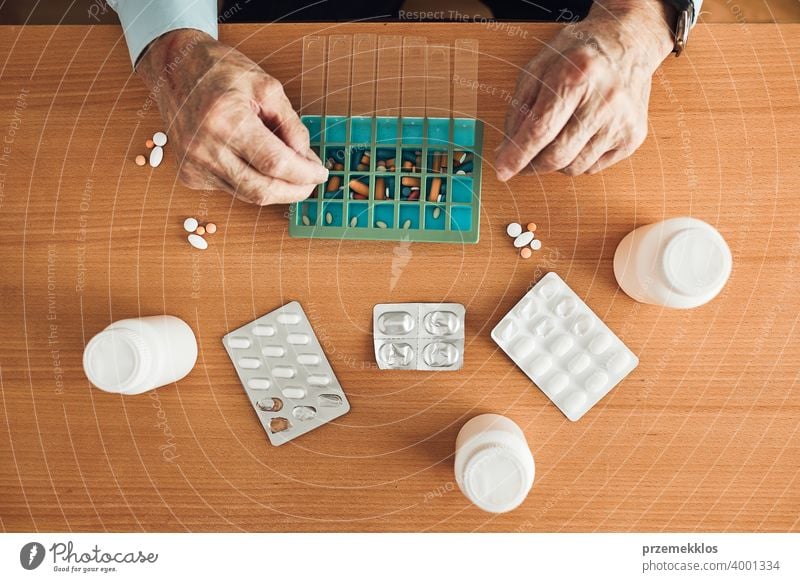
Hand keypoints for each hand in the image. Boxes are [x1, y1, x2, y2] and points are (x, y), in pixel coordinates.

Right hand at [136, 29, 326, 204]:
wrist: (174, 69)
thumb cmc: (218, 72)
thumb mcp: (266, 87)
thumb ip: (291, 125)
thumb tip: (307, 159)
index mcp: (225, 121)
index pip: (274, 163)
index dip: (303, 174)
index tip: (320, 173)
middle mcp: (205, 148)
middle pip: (262, 190)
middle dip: (293, 191)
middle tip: (310, 183)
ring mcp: (194, 165)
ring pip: (248, 195)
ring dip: (274, 188)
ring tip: (288, 171)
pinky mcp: (190, 175)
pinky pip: (232, 189)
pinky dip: (251, 181)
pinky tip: (254, 162)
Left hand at [495, 1, 674, 178]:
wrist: (629, 43)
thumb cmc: (578, 54)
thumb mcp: (538, 68)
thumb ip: (519, 109)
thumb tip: (505, 151)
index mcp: (576, 75)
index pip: (541, 130)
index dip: (517, 155)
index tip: (502, 171)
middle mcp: (604, 99)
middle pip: (557, 155)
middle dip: (532, 165)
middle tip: (522, 161)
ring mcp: (622, 121)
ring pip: (574, 167)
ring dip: (555, 162)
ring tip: (556, 136)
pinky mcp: (633, 137)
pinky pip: (593, 167)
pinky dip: (577, 159)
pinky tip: (580, 134)